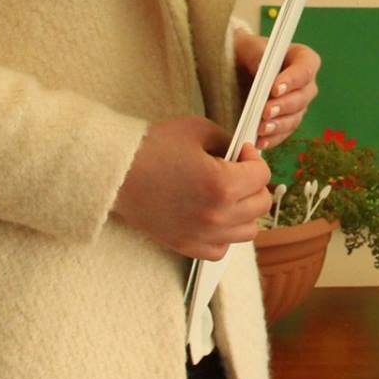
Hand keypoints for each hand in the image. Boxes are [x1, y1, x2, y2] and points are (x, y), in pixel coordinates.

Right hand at [109, 115, 272, 260]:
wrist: (116, 173)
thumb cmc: (153, 147)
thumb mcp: (197, 130)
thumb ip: (227, 141)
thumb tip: (243, 154)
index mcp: (222, 184)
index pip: (262, 176)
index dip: (254, 158)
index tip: (240, 152)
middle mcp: (216, 215)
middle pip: (260, 205)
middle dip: (254, 184)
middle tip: (237, 171)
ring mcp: (202, 235)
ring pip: (247, 231)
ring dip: (244, 210)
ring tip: (228, 195)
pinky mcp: (186, 246)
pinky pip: (222, 249)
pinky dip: (225, 234)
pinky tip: (214, 216)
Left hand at [232, 31, 320, 149]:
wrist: (236, 69)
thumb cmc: (245, 52)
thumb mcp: (247, 47)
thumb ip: (256, 56)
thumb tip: (263, 74)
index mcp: (302, 58)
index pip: (306, 68)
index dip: (293, 80)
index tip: (274, 89)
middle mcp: (305, 83)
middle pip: (302, 97)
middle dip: (283, 106)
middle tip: (265, 112)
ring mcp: (298, 104)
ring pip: (295, 118)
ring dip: (278, 125)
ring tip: (261, 129)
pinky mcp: (287, 121)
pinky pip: (284, 133)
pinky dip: (272, 138)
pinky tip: (259, 141)